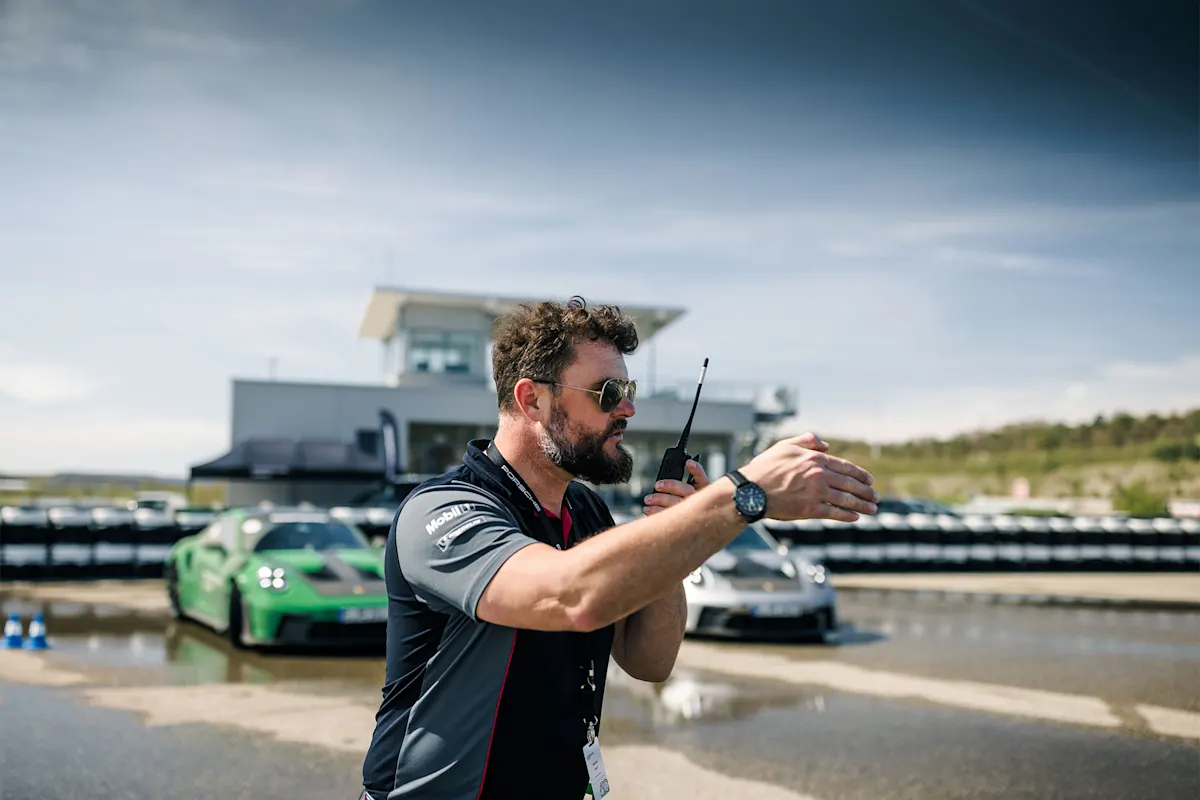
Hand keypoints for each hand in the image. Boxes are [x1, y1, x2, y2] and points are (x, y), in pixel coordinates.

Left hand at [643, 459, 708, 515]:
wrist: (686, 526)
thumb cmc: (679, 502)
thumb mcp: (680, 491)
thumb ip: (675, 485)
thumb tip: (661, 481)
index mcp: (700, 490)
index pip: (702, 479)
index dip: (696, 470)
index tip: (688, 462)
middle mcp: (697, 500)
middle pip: (687, 491)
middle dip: (671, 486)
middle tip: (657, 485)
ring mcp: (690, 512)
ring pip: (677, 504)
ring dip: (660, 500)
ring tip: (648, 499)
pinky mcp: (679, 521)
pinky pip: (668, 517)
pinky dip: (655, 512)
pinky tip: (647, 510)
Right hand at [739, 433, 877, 522]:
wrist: (751, 490)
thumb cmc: (766, 467)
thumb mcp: (785, 446)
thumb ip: (808, 441)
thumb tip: (827, 445)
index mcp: (815, 459)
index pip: (845, 467)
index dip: (860, 475)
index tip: (871, 481)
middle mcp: (820, 475)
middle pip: (850, 484)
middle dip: (866, 491)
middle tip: (876, 497)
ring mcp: (816, 493)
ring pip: (846, 499)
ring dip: (862, 505)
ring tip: (873, 509)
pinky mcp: (810, 509)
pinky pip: (834, 512)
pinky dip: (847, 515)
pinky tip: (855, 517)